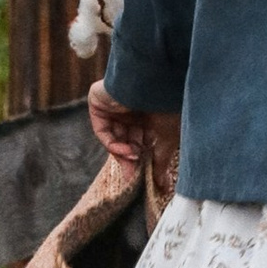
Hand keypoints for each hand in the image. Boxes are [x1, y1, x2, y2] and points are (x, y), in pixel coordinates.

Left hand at [87, 80, 179, 199]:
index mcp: (147, 112)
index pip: (139, 140)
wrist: (156, 81)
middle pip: (126, 140)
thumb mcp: (166, 137)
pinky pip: (102, 129)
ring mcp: (113, 104)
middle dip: (131, 158)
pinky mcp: (98, 102)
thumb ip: (160, 161)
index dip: (141, 159)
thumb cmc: (168, 104)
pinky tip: (125, 150)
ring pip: (114, 137)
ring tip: (135, 159)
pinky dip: (112, 144)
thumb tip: (164, 187)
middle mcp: (130, 107)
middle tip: (134, 175)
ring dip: (123, 152)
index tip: (141, 178)